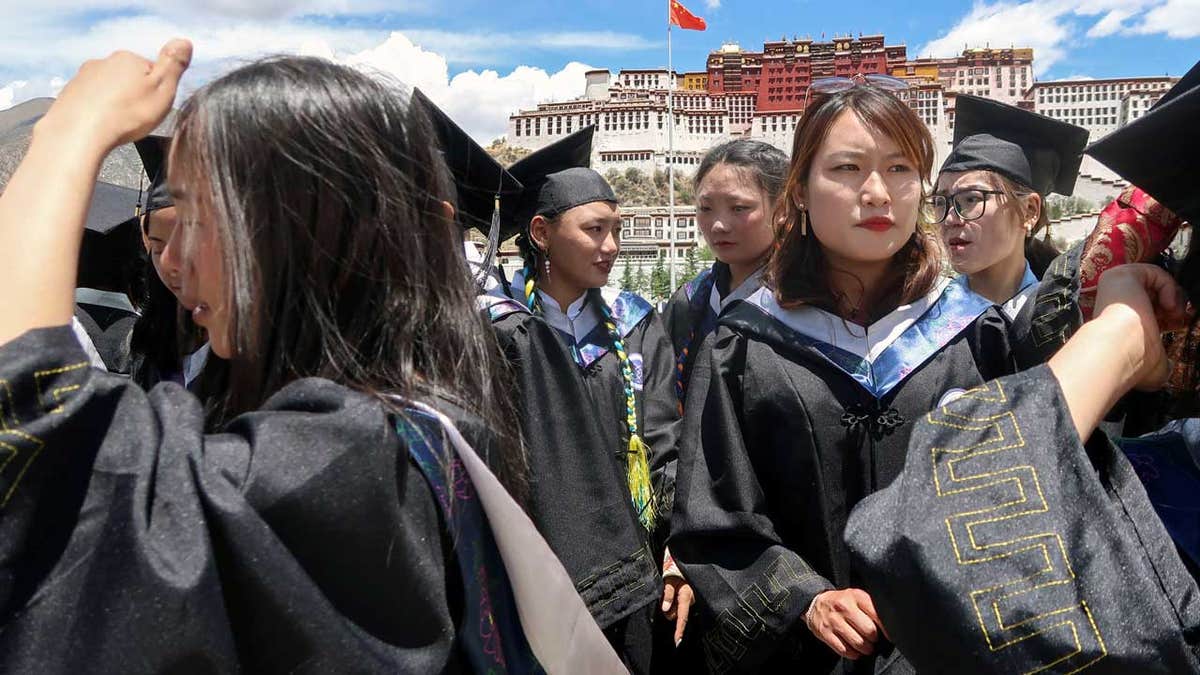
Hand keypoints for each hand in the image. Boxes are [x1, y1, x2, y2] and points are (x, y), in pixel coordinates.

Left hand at [36, 39, 191, 155]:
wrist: (79, 133)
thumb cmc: (126, 113)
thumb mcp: (163, 89)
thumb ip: (174, 64)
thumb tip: (184, 41)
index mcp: (128, 59)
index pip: (151, 70)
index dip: (157, 90)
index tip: (155, 107)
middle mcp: (103, 61)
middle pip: (127, 78)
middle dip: (134, 94)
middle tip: (137, 118)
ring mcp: (82, 76)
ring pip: (107, 89)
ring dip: (114, 102)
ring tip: (118, 124)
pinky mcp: (68, 93)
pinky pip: (89, 100)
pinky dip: (96, 111)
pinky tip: (99, 126)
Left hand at [661, 577, 693, 645]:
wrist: (684, 564)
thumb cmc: (676, 571)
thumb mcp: (670, 580)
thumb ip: (668, 594)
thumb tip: (665, 609)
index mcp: (686, 597)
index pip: (682, 617)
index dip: (679, 630)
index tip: (677, 641)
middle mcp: (689, 601)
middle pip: (675, 615)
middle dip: (668, 609)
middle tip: (664, 595)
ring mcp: (689, 601)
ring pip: (675, 611)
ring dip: (670, 605)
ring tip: (669, 591)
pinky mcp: (687, 600)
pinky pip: (677, 606)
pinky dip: (672, 603)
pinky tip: (672, 594)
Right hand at [804, 589, 883, 659]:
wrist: (816, 603)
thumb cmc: (842, 602)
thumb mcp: (856, 596)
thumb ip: (871, 607)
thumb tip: (888, 624)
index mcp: (855, 596)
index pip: (877, 615)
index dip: (886, 629)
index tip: (888, 635)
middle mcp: (844, 607)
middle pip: (869, 631)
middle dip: (874, 639)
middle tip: (873, 639)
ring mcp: (833, 621)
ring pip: (858, 643)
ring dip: (865, 649)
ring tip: (865, 647)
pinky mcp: (825, 633)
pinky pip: (844, 650)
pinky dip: (852, 654)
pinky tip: (854, 650)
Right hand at [1093, 264, 1189, 390]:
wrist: (1120, 348)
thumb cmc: (1134, 360)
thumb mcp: (1155, 363)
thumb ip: (1163, 359)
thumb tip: (1171, 366)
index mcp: (1120, 320)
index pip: (1150, 309)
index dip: (1168, 315)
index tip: (1176, 326)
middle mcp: (1115, 302)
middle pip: (1154, 293)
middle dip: (1173, 305)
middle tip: (1178, 318)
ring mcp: (1116, 286)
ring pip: (1155, 282)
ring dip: (1173, 297)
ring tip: (1173, 313)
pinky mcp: (1122, 274)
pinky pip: (1154, 272)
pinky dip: (1169, 287)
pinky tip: (1167, 305)